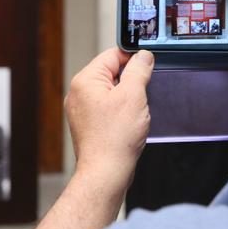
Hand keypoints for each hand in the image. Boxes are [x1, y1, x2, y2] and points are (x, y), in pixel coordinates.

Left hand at [64, 47, 154, 187]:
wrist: (106, 173)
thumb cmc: (114, 140)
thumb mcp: (133, 96)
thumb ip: (139, 70)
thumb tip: (143, 56)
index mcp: (85, 81)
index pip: (112, 55)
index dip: (133, 58)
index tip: (148, 65)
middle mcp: (79, 93)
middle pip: (112, 73)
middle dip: (131, 82)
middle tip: (140, 97)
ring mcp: (82, 110)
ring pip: (112, 92)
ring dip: (128, 99)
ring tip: (132, 115)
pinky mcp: (89, 125)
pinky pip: (109, 109)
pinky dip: (122, 113)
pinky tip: (128, 125)